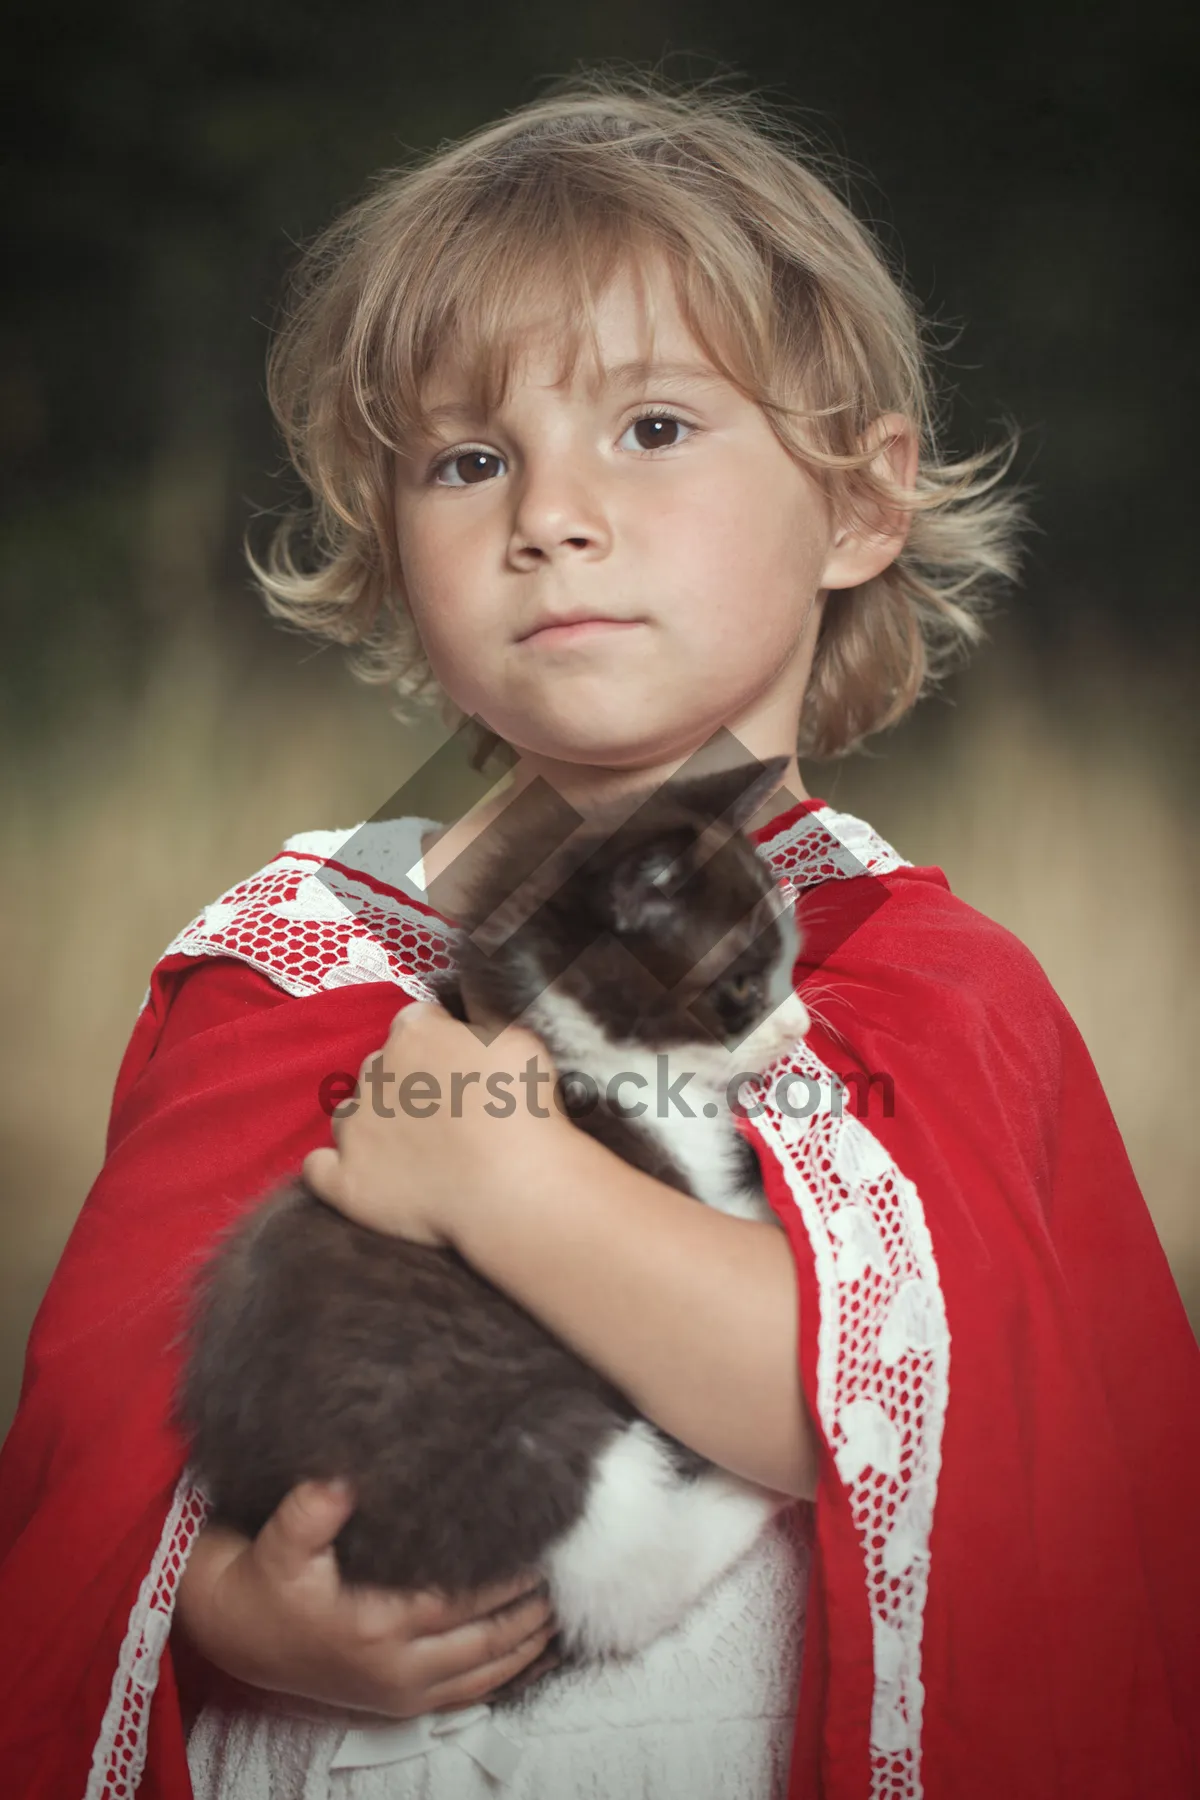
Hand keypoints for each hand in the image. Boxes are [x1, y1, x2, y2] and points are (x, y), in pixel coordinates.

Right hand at [175, 1480, 558, 1715]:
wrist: (240, 1635)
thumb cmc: (269, 1581)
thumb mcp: (280, 1541)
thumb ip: (312, 1510)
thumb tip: (341, 1479)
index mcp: (375, 1622)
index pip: (461, 1596)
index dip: (507, 1572)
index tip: (542, 1540)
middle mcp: (396, 1664)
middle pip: (487, 1636)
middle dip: (532, 1607)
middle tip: (570, 1571)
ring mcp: (402, 1689)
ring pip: (487, 1669)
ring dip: (530, 1641)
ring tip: (565, 1604)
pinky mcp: (402, 1703)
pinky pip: (470, 1695)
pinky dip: (510, 1674)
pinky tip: (537, 1651)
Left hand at [302, 1000, 568, 1247]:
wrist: (510, 1185)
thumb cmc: (522, 1108)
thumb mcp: (520, 1038)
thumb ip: (485, 1022)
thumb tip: (472, 1021)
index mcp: (416, 1034)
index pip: (415, 1022)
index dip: (439, 1040)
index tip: (461, 1062)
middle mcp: (374, 1073)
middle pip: (380, 1067)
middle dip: (404, 1082)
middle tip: (444, 1112)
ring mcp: (355, 1130)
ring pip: (348, 1115)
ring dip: (370, 1124)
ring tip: (410, 1151)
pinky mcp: (346, 1180)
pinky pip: (318, 1169)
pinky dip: (332, 1168)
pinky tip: (358, 1174)